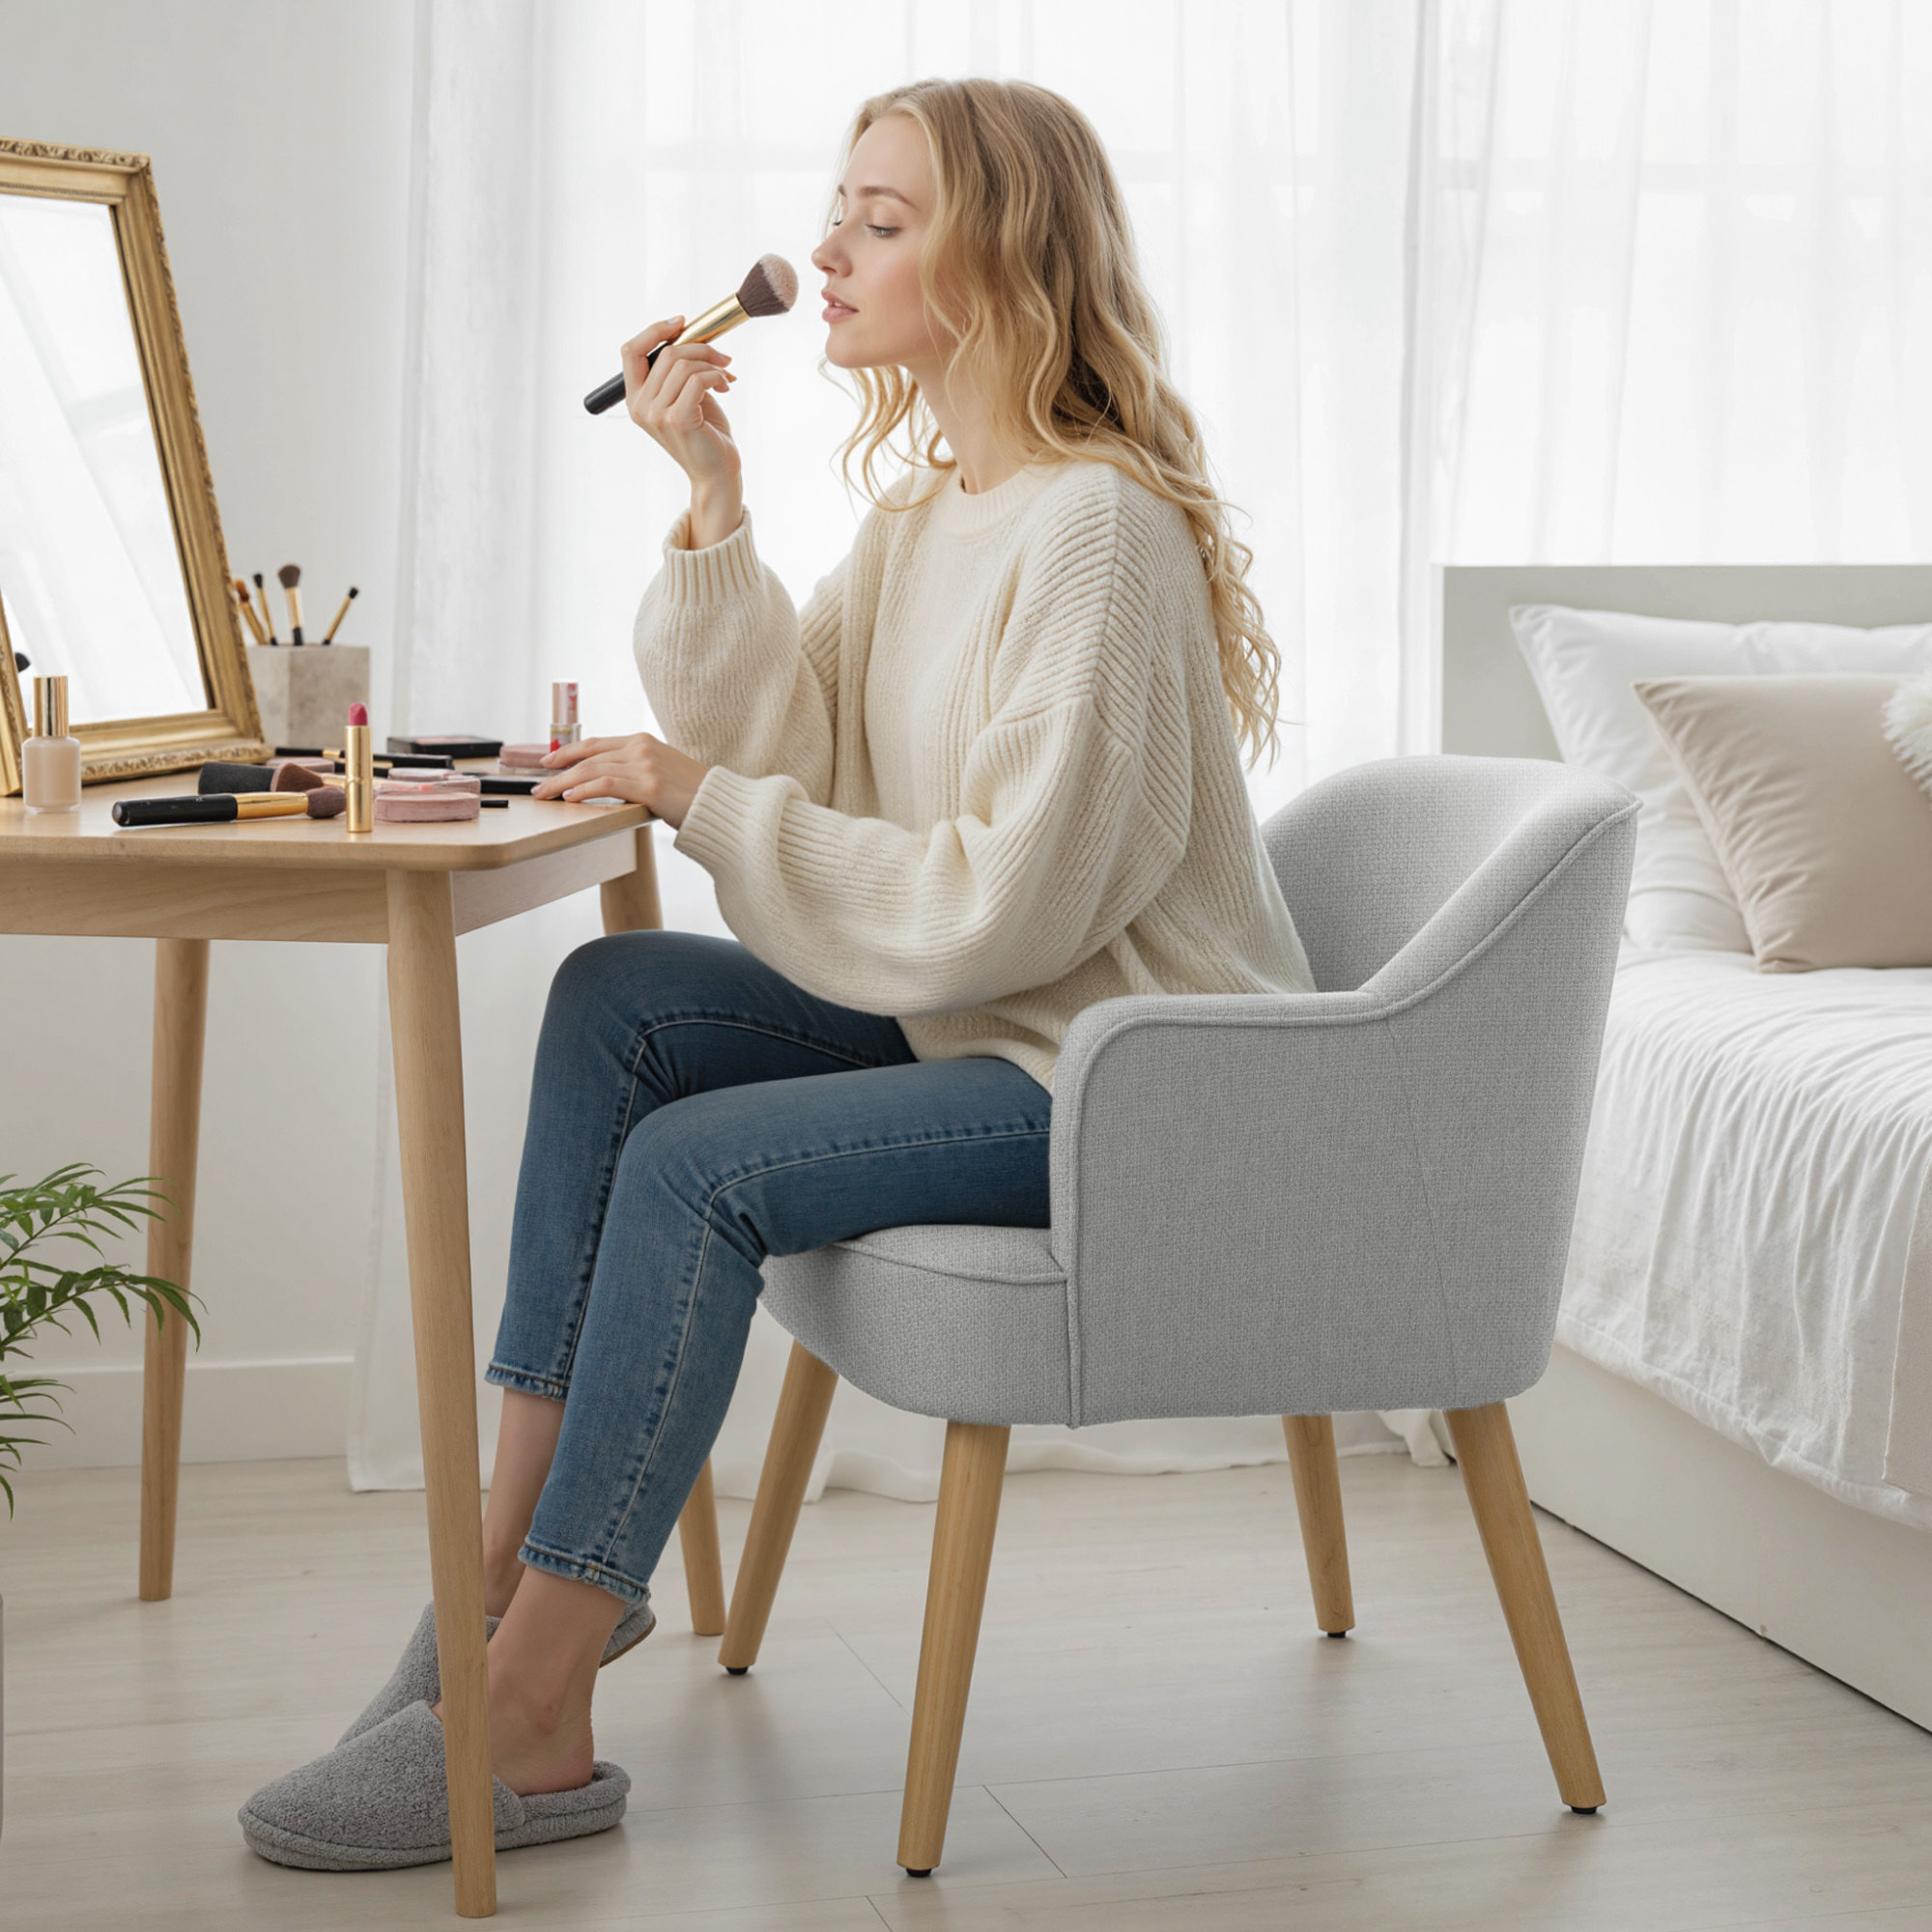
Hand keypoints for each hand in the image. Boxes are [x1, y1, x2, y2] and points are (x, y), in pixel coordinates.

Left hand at [532, 732, 711, 826]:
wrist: (720, 805)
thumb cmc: (692, 795)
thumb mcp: (662, 772)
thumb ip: (636, 770)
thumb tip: (605, 781)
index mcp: (643, 741)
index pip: (596, 743)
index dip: (568, 752)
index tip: (549, 762)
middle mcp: (641, 747)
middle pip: (588, 755)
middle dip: (558, 769)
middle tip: (539, 785)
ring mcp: (645, 764)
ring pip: (591, 769)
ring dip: (563, 783)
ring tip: (546, 796)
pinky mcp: (649, 785)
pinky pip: (605, 784)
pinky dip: (583, 790)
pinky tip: (570, 799)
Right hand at [623, 317, 741, 501]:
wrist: (717, 474)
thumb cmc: (705, 434)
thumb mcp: (685, 396)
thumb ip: (678, 370)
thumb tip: (691, 332)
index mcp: (635, 400)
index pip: (631, 351)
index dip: (655, 331)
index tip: (682, 323)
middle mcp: (640, 407)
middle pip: (666, 353)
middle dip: (700, 347)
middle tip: (723, 358)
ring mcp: (656, 415)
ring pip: (683, 364)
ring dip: (712, 364)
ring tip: (726, 377)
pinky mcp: (678, 420)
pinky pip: (698, 380)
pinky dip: (716, 377)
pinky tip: (726, 387)